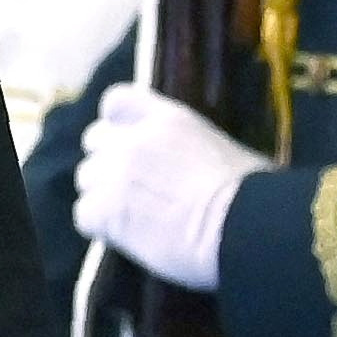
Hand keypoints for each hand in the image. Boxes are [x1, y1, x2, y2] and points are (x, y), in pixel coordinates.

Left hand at [72, 84, 261, 291]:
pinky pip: (83, 215)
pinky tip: (126, 236)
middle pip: (95, 143)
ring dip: (102, 196)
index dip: (116, 123)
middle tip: (133, 189)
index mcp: (167, 118)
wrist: (244, 227)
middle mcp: (134, 139)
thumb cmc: (254, 194)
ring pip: (86, 180)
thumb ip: (188, 148)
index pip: (116, 101)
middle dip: (109, 163)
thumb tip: (189, 165)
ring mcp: (114, 173)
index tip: (127, 140)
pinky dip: (100, 227)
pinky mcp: (104, 210)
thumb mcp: (223, 149)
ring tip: (133, 217)